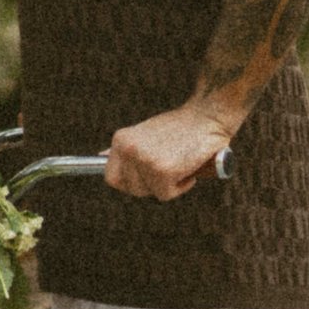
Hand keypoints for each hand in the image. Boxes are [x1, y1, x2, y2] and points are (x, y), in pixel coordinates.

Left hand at [105, 105, 234, 199]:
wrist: (208, 114)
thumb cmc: (181, 126)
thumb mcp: (144, 134)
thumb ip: (126, 148)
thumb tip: (100, 157)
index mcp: (121, 140)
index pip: (111, 177)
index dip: (130, 182)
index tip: (147, 177)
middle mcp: (129, 150)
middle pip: (132, 188)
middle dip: (151, 185)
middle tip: (169, 167)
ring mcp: (144, 161)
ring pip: (150, 192)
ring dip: (167, 185)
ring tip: (179, 163)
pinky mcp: (162, 171)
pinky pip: (166, 194)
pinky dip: (181, 186)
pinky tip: (188, 169)